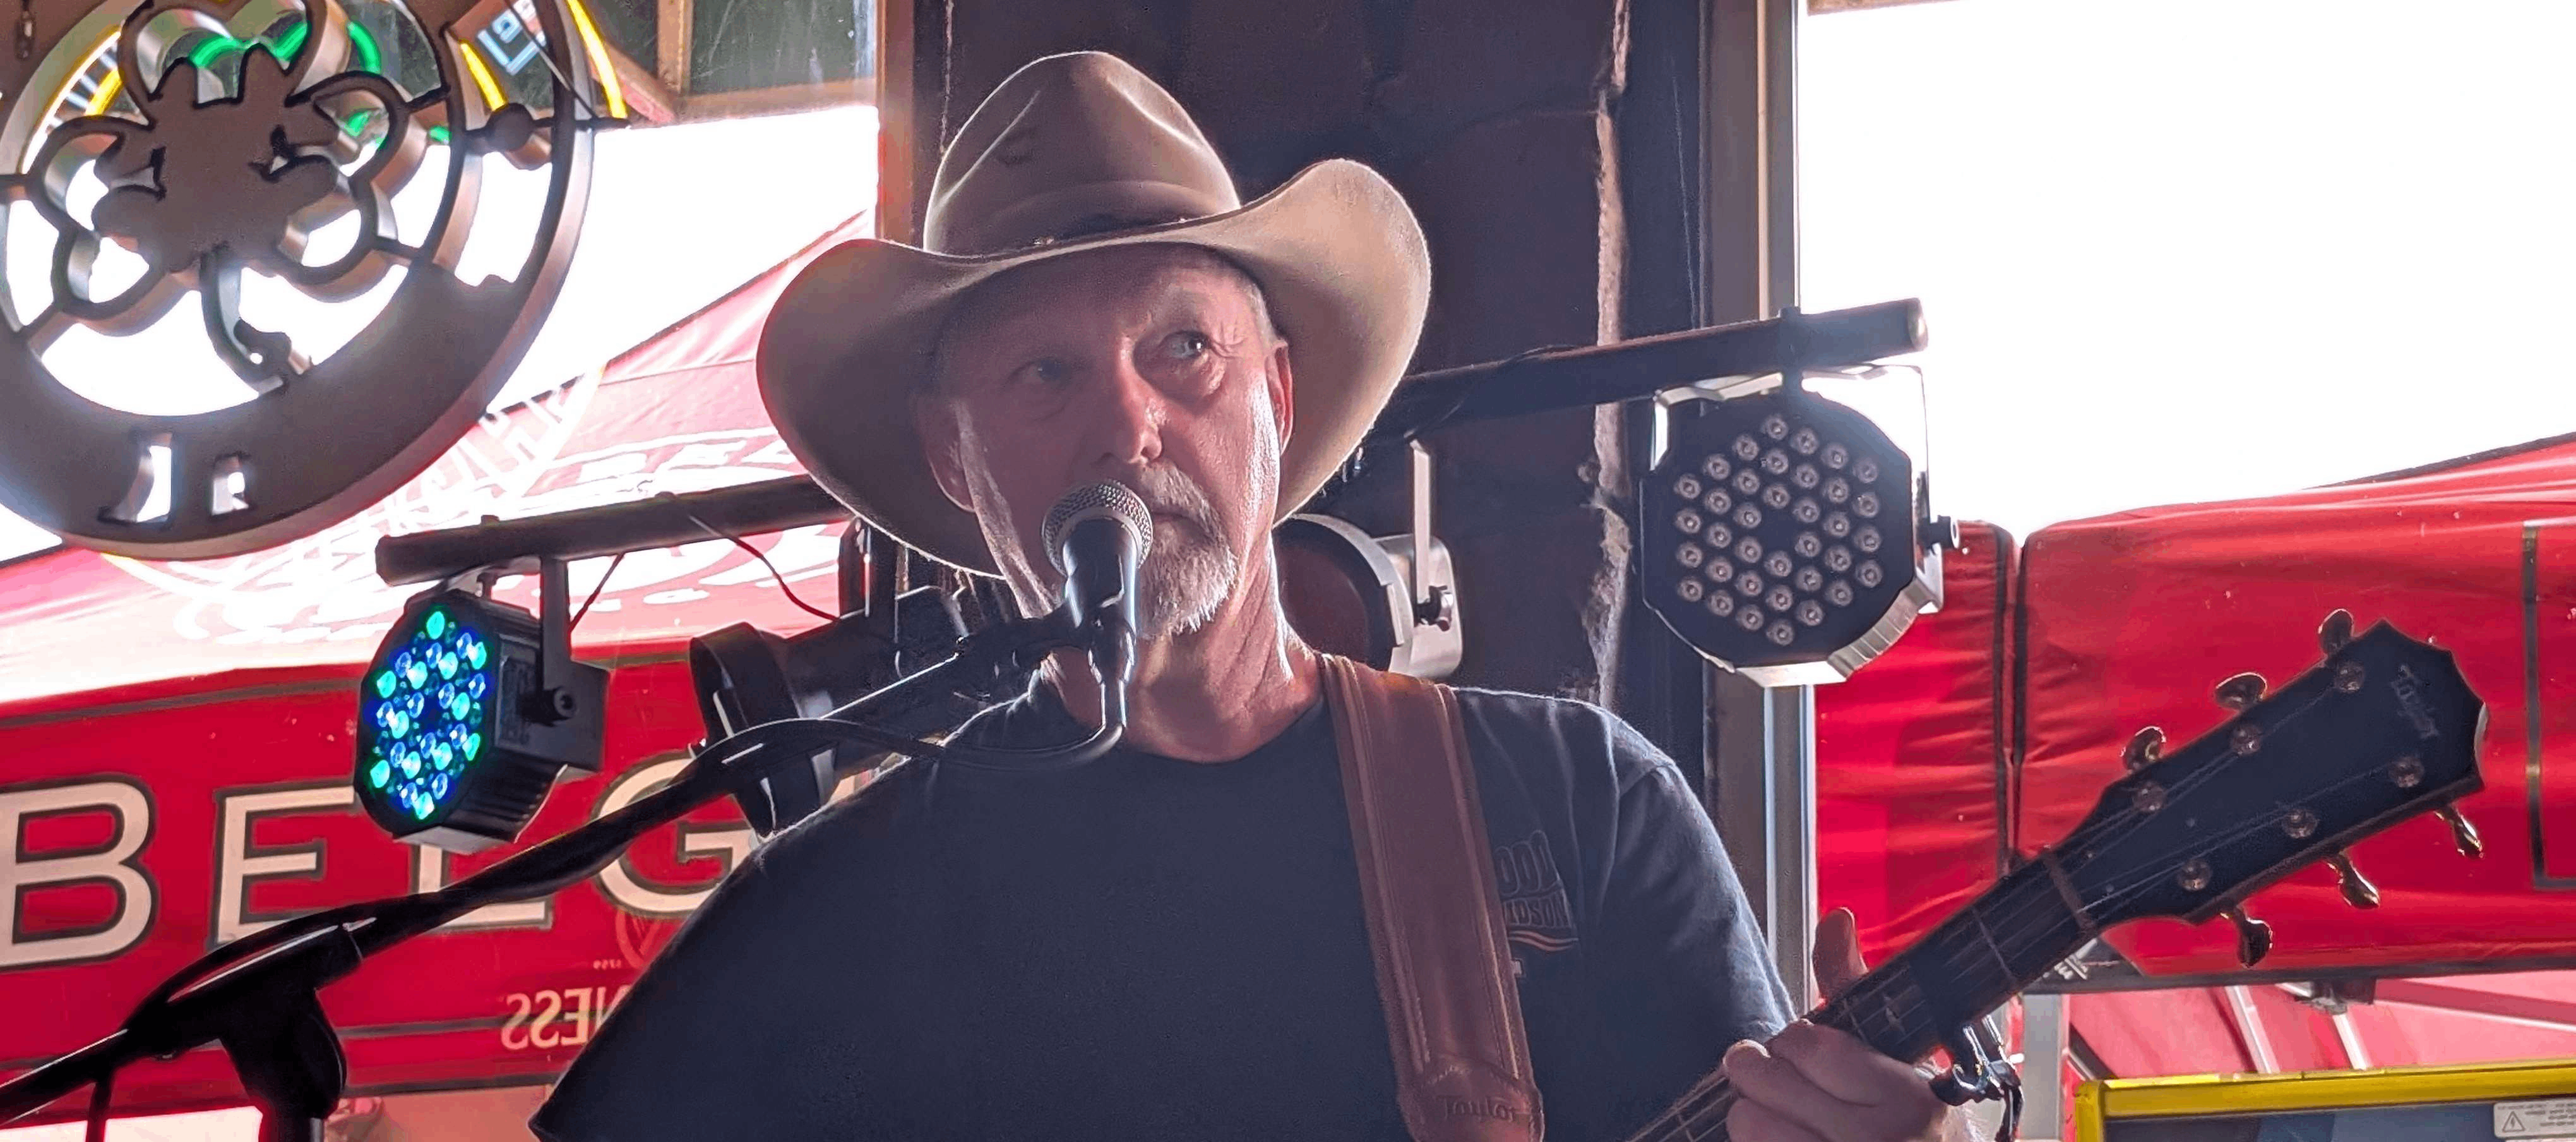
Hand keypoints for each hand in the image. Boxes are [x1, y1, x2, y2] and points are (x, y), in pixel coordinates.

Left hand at [1722, 909, 1966, 1141]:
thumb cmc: (1912, 1116)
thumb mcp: (1897, 1051)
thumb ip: (1855, 984)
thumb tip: (1836, 919)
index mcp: (1905, 1097)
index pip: (1808, 1046)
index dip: (1793, 1041)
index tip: (1799, 1047)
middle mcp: (1876, 1141)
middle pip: (1769, 1082)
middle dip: (1758, 1067)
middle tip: (1763, 1067)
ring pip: (1750, 1123)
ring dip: (1750, 1109)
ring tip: (1769, 1107)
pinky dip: (1753, 1140)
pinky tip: (1779, 1134)